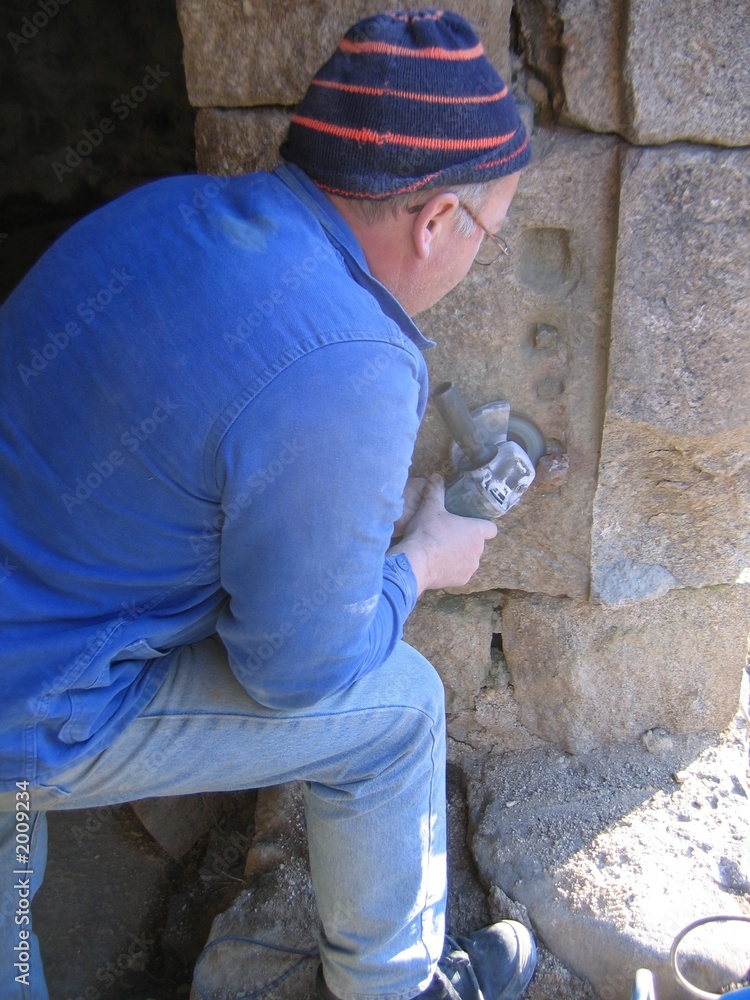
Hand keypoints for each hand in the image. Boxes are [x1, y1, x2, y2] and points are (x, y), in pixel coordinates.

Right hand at [388, 474, 496, 593]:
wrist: (415, 562)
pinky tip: (438, 564)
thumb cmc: (427, 532)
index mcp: (477, 531)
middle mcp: (479, 550)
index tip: (470, 524)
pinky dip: (452, 569)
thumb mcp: (430, 507)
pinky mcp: (462, 581)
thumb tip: (436, 476)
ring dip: (460, 555)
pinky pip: (461, 572)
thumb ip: (435, 491)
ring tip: (441, 550)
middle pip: (478, 543)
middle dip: (466, 540)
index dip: (482, 526)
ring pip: (470, 559)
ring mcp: (471, 567)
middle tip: (447, 535)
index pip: (491, 529)